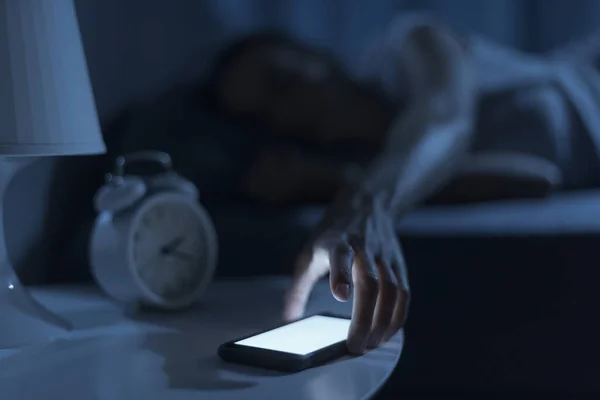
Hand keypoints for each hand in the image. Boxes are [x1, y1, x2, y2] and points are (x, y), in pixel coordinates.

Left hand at [283, 202, 409, 353]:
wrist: (367, 205)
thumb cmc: (333, 234)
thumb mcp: (310, 252)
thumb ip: (299, 286)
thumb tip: (288, 318)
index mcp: (336, 242)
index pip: (340, 255)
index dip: (341, 274)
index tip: (339, 295)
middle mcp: (363, 247)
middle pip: (370, 283)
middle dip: (364, 319)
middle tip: (355, 347)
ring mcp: (384, 255)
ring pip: (391, 291)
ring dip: (383, 323)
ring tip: (370, 345)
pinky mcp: (399, 263)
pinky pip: (404, 293)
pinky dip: (397, 317)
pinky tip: (385, 334)